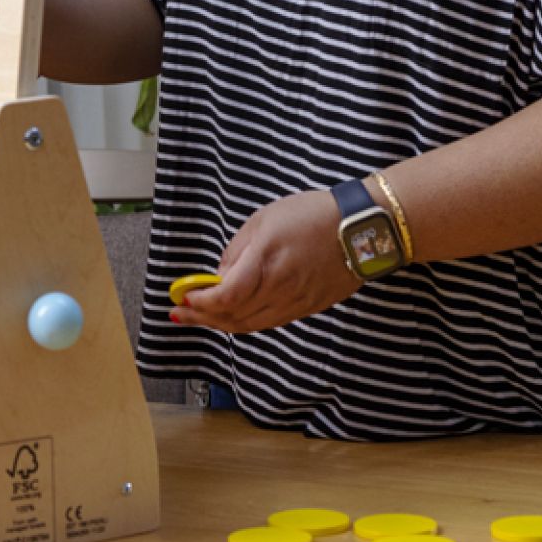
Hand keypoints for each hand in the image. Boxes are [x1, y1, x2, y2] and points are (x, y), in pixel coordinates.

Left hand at [172, 190, 359, 333]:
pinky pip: (269, 322)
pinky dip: (245, 322)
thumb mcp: (263, 220)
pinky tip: (233, 316)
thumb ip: (237, 250)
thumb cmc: (313, 216)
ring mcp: (296, 303)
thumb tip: (220, 274)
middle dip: (201, 318)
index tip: (181, 298)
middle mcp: (280, 291)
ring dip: (220, 324)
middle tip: (179, 314)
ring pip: (250, 325)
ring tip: (200, 318)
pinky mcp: (308, 308)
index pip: (223, 298)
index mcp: (266, 265)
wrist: (362, 228)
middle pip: (232, 317)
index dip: (198, 303)